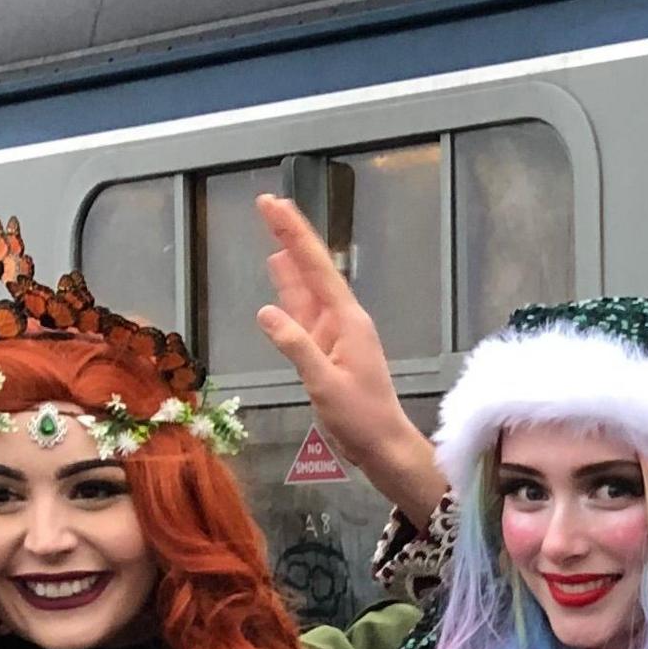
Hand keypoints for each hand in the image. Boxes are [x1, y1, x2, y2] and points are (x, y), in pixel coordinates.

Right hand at [253, 193, 449, 517]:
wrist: (382, 445)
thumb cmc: (360, 418)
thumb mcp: (325, 384)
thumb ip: (296, 346)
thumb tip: (265, 312)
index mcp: (347, 321)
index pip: (316, 267)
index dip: (293, 234)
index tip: (274, 205)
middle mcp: (342, 319)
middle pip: (312, 268)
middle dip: (290, 236)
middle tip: (268, 203)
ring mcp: (334, 333)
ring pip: (306, 287)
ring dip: (289, 259)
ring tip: (273, 229)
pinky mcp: (326, 349)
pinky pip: (303, 312)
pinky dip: (290, 292)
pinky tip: (280, 276)